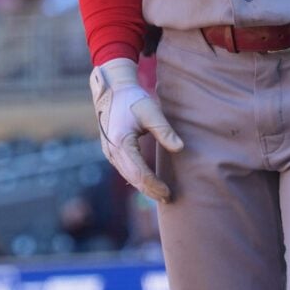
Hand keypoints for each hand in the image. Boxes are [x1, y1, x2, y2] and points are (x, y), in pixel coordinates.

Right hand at [90, 58, 182, 202]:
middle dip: (150, 190)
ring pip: (128, 176)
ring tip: (161, 194)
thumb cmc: (133, 99)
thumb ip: (165, 130)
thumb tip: (180, 148)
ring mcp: (109, 152)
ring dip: (144, 187)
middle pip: (133, 178)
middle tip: (168, 199)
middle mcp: (112, 151)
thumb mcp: (151, 111)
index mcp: (121, 143)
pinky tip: (149, 183)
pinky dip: (137, 178)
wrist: (112, 90)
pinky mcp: (111, 151)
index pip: (139, 172)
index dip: (154, 185)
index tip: (168, 192)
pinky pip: (125, 170)